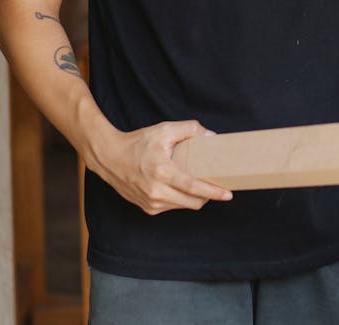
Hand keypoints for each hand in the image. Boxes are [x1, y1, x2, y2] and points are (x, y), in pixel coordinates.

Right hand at [90, 119, 232, 214]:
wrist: (110, 157)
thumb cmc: (138, 143)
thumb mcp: (164, 130)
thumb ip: (190, 129)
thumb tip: (211, 136)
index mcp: (162, 172)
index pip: (194, 188)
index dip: (213, 192)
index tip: (228, 194)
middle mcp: (156, 191)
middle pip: (193, 202)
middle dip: (208, 196)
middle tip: (217, 186)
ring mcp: (151, 203)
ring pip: (184, 206)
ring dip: (194, 198)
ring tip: (197, 183)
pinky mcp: (147, 208)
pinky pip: (172, 207)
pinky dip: (180, 199)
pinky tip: (179, 187)